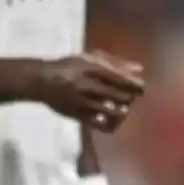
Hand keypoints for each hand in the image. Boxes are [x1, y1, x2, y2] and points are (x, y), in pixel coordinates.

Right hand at [30, 51, 144, 131]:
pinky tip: (112, 118)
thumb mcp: (88, 59)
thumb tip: (140, 69)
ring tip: (122, 107)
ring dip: (123, 111)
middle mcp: (88, 85)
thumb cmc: (68, 67)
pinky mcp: (79, 116)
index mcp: (91, 68)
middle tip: (130, 97)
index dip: (135, 86)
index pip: (121, 79)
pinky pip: (103, 125)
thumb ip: (114, 63)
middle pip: (120, 96)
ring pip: (114, 112)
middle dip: (130, 98)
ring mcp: (84, 103)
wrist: (41, 81)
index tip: (142, 88)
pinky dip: (113, 124)